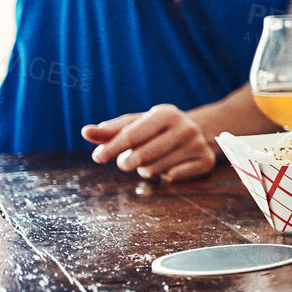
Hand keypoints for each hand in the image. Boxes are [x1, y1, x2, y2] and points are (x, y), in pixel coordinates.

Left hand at [83, 105, 217, 182]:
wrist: (199, 131)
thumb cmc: (156, 129)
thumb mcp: (136, 124)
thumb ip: (110, 130)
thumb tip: (85, 132)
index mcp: (166, 113)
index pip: (132, 134)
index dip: (112, 148)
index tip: (98, 157)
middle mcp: (185, 127)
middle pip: (142, 156)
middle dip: (127, 162)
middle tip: (126, 161)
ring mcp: (197, 145)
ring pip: (155, 170)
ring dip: (146, 169)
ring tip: (153, 160)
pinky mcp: (206, 162)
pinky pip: (173, 178)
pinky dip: (165, 176)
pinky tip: (170, 166)